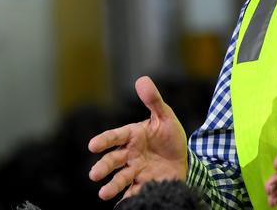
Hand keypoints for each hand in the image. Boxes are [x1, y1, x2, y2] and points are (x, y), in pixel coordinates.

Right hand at [88, 76, 187, 200]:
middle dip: (103, 167)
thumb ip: (153, 100)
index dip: (104, 141)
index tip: (92, 145)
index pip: (115, 136)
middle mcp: (130, 154)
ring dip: (112, 186)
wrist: (184, 158)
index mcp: (132, 135)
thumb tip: (142, 79)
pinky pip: (135, 192)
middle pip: (113, 160)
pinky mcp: (145, 184)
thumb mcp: (165, 116)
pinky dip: (129, 197)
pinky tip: (124, 203)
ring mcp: (136, 171)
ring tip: (103, 193)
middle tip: (94, 174)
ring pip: (121, 179)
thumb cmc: (169, 135)